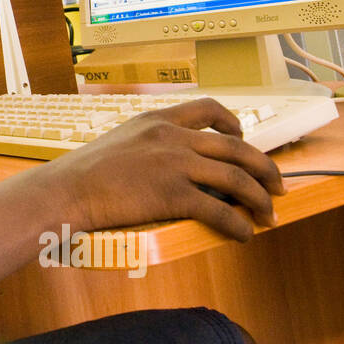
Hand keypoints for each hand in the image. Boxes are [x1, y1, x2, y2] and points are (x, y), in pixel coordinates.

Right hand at [42, 97, 283, 240]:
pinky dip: (238, 225)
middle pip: (237, 147)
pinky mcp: (174, 194)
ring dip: (260, 200)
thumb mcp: (118, 142)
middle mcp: (172, 137)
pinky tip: (243, 235)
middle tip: (278, 186)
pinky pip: (220, 210)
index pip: (209, 109)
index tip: (245, 135)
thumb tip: (173, 165)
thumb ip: (148, 145)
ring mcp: (175, 164)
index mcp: (156, 120)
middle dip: (265, 169)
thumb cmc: (82, 174)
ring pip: (238, 179)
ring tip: (270, 216)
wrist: (66, 190)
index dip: (235, 122)